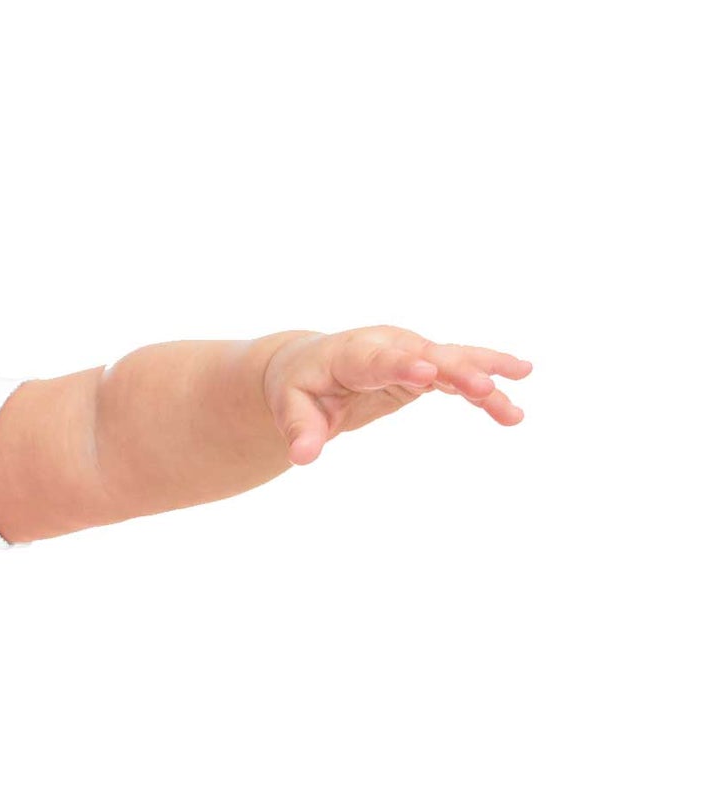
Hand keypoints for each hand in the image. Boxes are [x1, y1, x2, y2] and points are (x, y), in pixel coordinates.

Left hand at [263, 328, 531, 465]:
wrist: (308, 364)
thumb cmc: (298, 386)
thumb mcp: (290, 407)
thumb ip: (300, 430)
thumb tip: (302, 458)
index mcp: (354, 354)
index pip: (381, 359)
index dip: (403, 365)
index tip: (427, 373)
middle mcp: (390, 346)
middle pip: (429, 356)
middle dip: (456, 371)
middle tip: (484, 389)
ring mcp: (412, 353)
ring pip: (454, 363)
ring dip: (485, 380)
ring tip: (516, 402)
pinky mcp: (426, 368)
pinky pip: (459, 377)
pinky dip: (485, 389)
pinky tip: (512, 408)